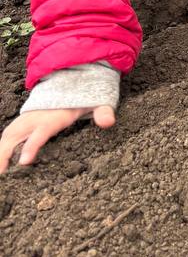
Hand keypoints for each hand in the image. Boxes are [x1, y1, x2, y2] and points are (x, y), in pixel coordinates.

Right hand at [0, 106, 114, 172]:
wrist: (71, 79)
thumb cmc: (83, 97)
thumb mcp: (97, 102)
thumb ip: (102, 111)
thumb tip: (108, 122)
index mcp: (55, 116)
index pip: (41, 132)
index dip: (32, 146)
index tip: (24, 162)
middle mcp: (36, 117)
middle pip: (15, 136)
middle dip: (4, 155)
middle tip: (2, 177)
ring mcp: (27, 119)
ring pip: (7, 136)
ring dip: (0, 154)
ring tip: (0, 176)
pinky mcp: (22, 122)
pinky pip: (7, 136)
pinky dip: (1, 149)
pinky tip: (2, 165)